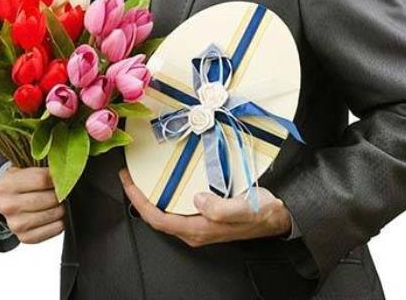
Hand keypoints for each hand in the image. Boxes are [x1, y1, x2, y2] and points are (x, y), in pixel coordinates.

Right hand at [0, 167, 64, 243]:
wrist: (7, 203)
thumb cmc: (21, 185)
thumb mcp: (24, 172)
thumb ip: (43, 172)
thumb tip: (66, 175)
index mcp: (7, 185)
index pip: (42, 180)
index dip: (57, 178)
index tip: (63, 177)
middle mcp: (8, 206)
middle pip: (47, 199)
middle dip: (61, 195)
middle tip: (64, 192)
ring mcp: (15, 224)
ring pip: (51, 214)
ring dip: (61, 209)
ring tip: (60, 203)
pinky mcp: (25, 237)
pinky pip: (52, 230)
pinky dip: (59, 223)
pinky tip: (56, 216)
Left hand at [119, 169, 290, 246]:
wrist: (278, 217)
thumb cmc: (261, 213)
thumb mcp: (243, 209)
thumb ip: (220, 208)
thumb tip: (198, 200)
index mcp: (199, 230)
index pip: (158, 219)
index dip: (139, 201)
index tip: (128, 182)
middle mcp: (195, 229)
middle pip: (156, 217)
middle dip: (139, 197)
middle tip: (128, 176)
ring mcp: (199, 224)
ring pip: (165, 212)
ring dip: (150, 196)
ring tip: (140, 177)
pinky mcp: (204, 215)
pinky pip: (176, 207)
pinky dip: (164, 194)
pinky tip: (163, 182)